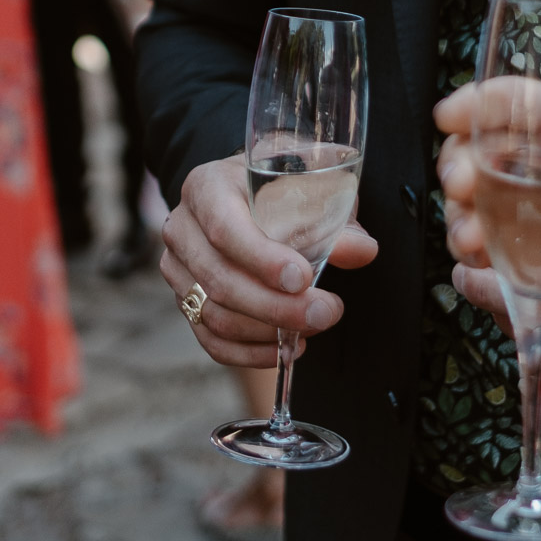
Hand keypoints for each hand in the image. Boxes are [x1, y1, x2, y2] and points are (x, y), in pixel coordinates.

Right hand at [161, 152, 379, 368]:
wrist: (249, 198)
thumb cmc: (280, 189)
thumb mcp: (311, 189)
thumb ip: (336, 219)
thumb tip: (363, 251)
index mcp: (207, 186)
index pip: (224, 228)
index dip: (262, 259)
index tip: (303, 279)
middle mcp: (182, 227)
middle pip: (219, 279)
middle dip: (275, 305)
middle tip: (325, 313)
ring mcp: (177, 269)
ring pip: (214, 314)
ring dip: (267, 331)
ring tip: (312, 327)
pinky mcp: (185, 302)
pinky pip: (211, 340)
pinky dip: (249, 353)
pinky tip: (284, 349)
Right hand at [435, 85, 540, 414]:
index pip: (517, 97)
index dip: (477, 101)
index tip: (450, 117)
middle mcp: (540, 155)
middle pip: (477, 143)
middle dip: (458, 162)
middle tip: (463, 187)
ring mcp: (524, 199)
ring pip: (467, 192)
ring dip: (457, 212)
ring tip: (470, 239)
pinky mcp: (518, 240)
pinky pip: (475, 236)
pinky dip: (466, 247)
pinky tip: (477, 259)